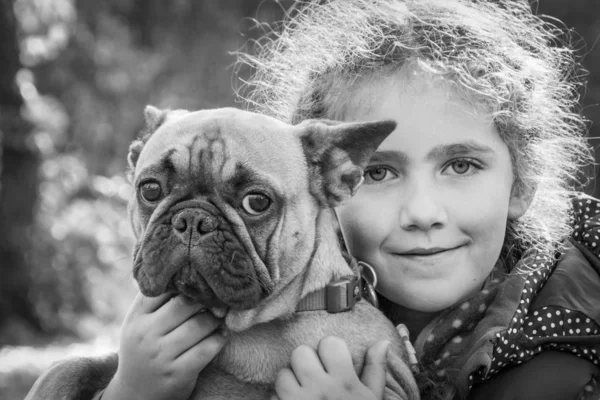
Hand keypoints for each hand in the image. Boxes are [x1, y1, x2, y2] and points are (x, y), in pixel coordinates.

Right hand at [102, 292, 225, 399]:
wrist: (135, 394)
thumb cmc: (143, 348)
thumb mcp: (139, 322)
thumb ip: (156, 298)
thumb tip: (186, 268)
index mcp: (136, 317)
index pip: (165, 288)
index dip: (187, 282)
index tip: (202, 281)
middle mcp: (145, 334)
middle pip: (186, 304)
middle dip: (206, 299)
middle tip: (218, 298)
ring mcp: (161, 355)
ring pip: (200, 324)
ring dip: (216, 319)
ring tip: (220, 316)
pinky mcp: (178, 374)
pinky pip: (208, 348)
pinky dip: (219, 339)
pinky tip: (221, 335)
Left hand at [273, 336, 389, 399]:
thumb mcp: (373, 399)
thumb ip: (375, 369)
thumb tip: (381, 342)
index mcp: (344, 382)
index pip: (328, 343)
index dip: (331, 351)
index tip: (334, 364)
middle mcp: (320, 389)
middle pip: (300, 353)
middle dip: (307, 363)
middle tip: (316, 377)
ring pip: (283, 374)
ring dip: (290, 383)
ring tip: (304, 395)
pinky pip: (273, 397)